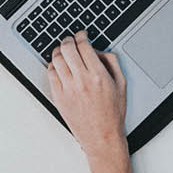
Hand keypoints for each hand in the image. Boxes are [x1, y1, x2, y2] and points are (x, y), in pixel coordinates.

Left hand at [46, 31, 128, 161]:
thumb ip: (112, 63)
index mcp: (98, 75)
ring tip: (62, 50)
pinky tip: (58, 65)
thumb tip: (100, 50)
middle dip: (68, 39)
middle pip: (68, 49)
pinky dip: (53, 65)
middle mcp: (81, 80)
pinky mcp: (58, 97)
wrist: (102, 137)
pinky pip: (50, 74)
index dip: (81, 36)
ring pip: (57, 59)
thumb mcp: (121, 85)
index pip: (84, 46)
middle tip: (70, 39)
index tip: (81, 35)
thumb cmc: (112, 114)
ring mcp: (68, 89)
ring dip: (59, 50)